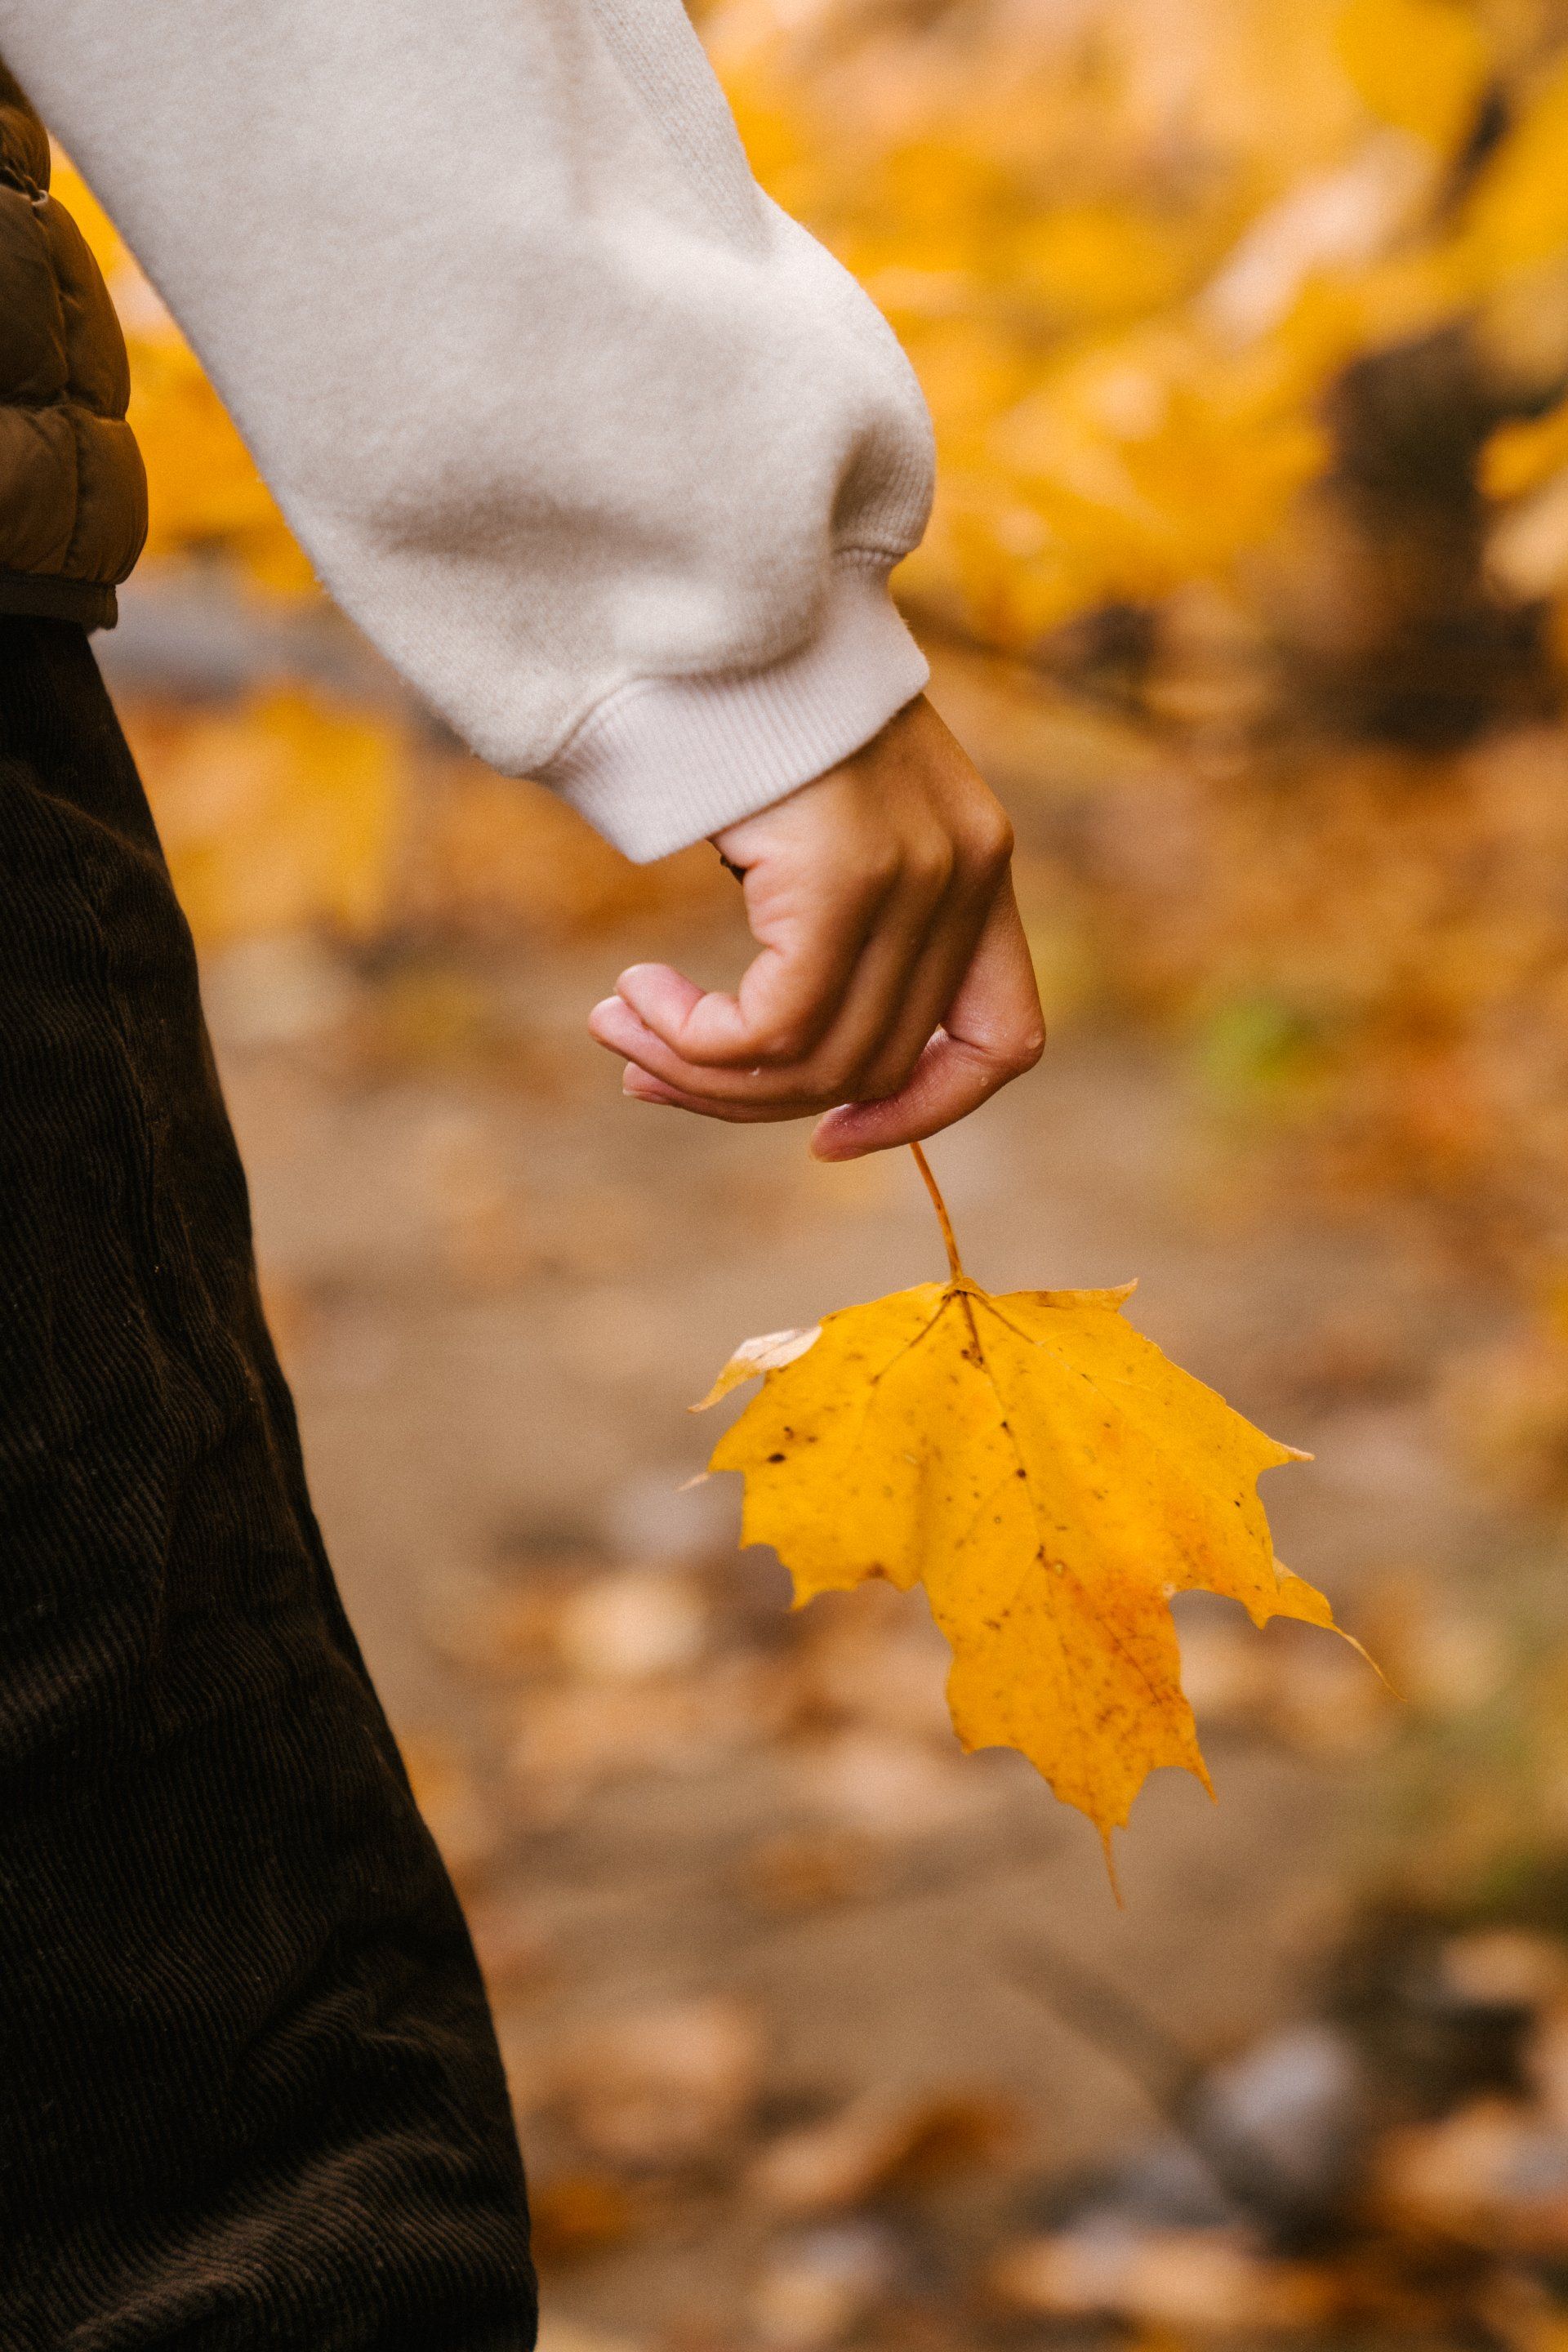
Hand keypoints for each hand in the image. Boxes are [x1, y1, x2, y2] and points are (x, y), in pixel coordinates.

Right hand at [587, 695, 1043, 1158]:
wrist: (721, 594)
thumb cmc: (749, 699)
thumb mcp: (826, 815)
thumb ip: (839, 916)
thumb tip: (774, 1043)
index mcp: (981, 865)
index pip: (1006, 1040)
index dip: (927, 1112)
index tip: (829, 1137)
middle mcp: (967, 874)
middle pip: (875, 1064)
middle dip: (750, 1095)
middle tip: (646, 1070)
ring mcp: (916, 876)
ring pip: (817, 1060)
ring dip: (702, 1070)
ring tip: (622, 1031)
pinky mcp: (846, 876)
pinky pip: (775, 1028)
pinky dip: (695, 1040)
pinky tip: (635, 998)